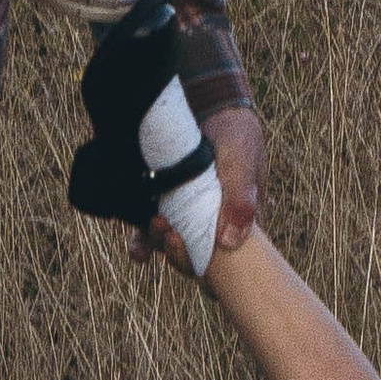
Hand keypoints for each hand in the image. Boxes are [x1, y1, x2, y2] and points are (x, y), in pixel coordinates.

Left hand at [133, 102, 266, 271]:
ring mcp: (186, 220)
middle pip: (197, 260)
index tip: (196, 256)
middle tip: (169, 233)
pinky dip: (143, 244)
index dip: (211, 270)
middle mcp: (211, 229)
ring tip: (154, 226)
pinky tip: (137, 247)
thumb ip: (241, 198)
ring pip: (173, 249)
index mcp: (239, 226)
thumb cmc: (236, 137)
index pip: (228, 265)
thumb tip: (229, 242)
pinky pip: (151, 235)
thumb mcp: (242, 162)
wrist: (211, 108)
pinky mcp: (163, 208)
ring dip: (160, 247)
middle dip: (180, 255)